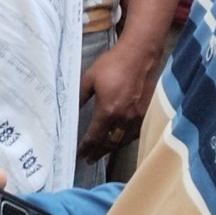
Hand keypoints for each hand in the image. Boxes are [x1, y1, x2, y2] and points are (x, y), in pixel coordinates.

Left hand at [78, 34, 157, 160]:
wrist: (140, 54)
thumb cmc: (113, 64)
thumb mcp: (89, 78)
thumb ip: (79, 97)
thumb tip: (69, 110)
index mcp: (108, 111)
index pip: (95, 136)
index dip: (87, 147)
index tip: (80, 154)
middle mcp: (123, 118)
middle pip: (109, 143)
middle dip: (98, 152)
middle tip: (89, 159)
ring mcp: (137, 117)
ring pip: (123, 140)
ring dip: (111, 149)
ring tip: (102, 153)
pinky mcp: (146, 112)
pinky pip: (134, 133)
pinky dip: (124, 140)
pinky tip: (119, 140)